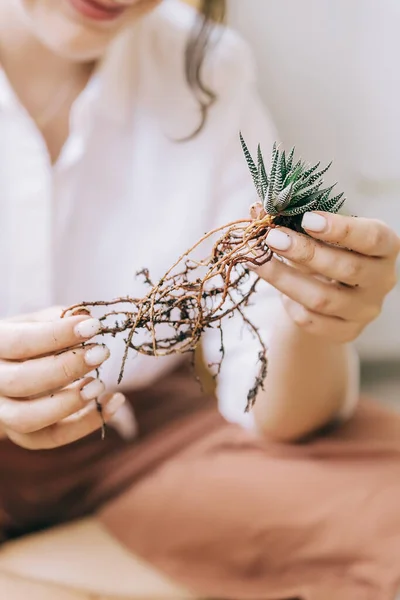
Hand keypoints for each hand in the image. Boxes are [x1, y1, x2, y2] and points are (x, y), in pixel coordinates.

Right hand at [0, 307, 124, 449]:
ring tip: (100, 384)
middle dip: (66, 367)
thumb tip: (85, 315)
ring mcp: (4, 413)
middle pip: (21, 382)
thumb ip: (57, 319)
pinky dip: (86, 423)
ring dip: (69, 402)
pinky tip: (113, 402)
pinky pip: (52, 438)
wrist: (13, 371)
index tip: (94, 326)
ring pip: (27, 418)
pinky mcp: (25, 435)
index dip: (57, 335)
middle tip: (101, 352)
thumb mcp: (36, 323)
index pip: (19, 343)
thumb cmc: (29, 341)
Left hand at [254, 212, 399, 342]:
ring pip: (323, 298)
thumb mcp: (318, 233)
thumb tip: (256, 209)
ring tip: (258, 261)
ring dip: (285, 278)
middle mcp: (382, 280)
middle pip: (346, 269)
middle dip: (305, 252)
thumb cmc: (327, 251)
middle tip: (273, 238)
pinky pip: (311, 320)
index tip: (306, 219)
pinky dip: (290, 303)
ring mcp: (365, 310)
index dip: (341, 229)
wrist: (328, 293)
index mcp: (384, 247)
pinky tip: (279, 290)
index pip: (372, 238)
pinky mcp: (346, 332)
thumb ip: (293, 219)